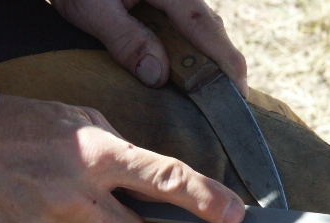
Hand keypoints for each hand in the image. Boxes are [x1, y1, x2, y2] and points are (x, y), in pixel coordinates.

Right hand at [0, 94, 244, 222]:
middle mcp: (78, 193)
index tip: (235, 214)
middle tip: (96, 205)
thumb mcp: (76, 119)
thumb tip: (145, 178)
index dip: (204, 197)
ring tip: (52, 200)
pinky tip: (29, 210)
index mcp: (97, 154)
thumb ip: (116, 148)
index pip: (163, 177)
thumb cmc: (20, 127)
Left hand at [51, 0, 247, 96]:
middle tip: (222, 106)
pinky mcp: (164, 2)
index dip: (227, 64)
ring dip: (203, 62)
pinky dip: (188, 51)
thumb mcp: (91, 8)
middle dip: (220, 68)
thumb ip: (125, 39)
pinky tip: (182, 71)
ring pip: (199, 30)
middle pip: (210, 32)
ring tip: (205, 94)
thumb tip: (158, 75)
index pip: (207, 29)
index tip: (238, 95)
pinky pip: (185, 28)